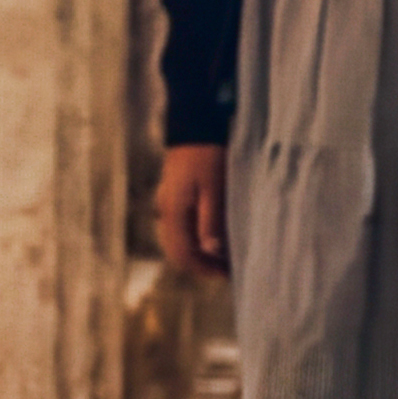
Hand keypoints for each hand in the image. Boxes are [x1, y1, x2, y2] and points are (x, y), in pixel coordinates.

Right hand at [156, 146, 226, 275]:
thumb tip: (212, 252)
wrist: (196, 123)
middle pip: (179, 250)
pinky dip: (198, 236)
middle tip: (231, 270)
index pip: (183, 255)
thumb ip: (212, 219)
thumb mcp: (216, 187)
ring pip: (180, 238)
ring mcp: (169, 202)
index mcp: (174, 212)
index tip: (229, 275)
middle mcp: (166, 210)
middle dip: (203, 264)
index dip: (205, 269)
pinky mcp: (176, 194)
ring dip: (201, 251)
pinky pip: (184, 225)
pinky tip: (219, 234)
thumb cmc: (210, 154)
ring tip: (228, 254)